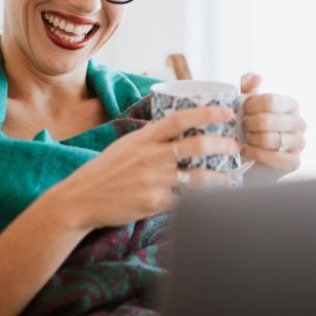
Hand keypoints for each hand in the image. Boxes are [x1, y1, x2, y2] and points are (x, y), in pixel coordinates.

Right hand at [49, 106, 238, 230]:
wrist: (79, 199)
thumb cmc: (104, 171)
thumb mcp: (125, 145)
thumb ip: (150, 137)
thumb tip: (174, 126)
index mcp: (144, 138)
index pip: (180, 119)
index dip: (206, 114)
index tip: (226, 112)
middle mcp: (150, 156)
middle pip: (195, 146)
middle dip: (222, 145)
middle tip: (236, 146)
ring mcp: (152, 180)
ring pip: (197, 177)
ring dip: (221, 179)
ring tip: (235, 178)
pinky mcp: (152, 202)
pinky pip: (185, 202)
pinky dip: (202, 202)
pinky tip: (215, 202)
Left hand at [239, 73, 306, 182]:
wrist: (254, 156)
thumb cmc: (252, 126)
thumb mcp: (248, 105)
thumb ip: (249, 88)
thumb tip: (256, 78)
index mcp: (291, 105)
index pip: (270, 100)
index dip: (251, 105)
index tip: (242, 110)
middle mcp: (299, 123)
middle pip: (268, 120)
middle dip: (249, 124)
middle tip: (241, 126)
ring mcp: (299, 143)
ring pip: (269, 139)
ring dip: (251, 139)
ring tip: (244, 138)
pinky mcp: (294, 162)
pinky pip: (273, 157)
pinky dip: (255, 154)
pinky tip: (246, 150)